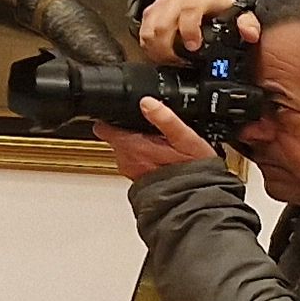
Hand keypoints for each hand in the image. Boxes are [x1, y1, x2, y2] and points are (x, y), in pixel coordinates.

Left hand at [90, 97, 218, 179]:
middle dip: (129, 131)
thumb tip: (147, 101)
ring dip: (138, 145)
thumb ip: (165, 119)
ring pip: (126, 149)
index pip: (102, 127)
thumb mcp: (185, 138)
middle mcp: (125, 159)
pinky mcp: (138, 179)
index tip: (122, 113)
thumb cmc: (192, 170)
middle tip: (152, 131)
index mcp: (131, 145)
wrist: (197, 198)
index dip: (110, 118)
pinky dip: (144, 158)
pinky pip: (135, 162)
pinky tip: (161, 158)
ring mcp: (130, 170)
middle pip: (115, 137)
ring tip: (160, 144)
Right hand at [134, 0, 257, 66]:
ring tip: (171, 61)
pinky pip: (142, 35)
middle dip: (168, 50)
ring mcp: (160, 6)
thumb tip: (251, 34)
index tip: (194, 47)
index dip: (189, 31)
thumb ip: (248, 24)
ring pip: (148, 32)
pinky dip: (150, 49)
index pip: (188, 12)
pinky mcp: (149, 14)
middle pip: (161, 26)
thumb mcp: (237, 13)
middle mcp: (176, 0)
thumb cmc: (216, 8)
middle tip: (179, 63)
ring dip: (157, 52)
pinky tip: (162, 55)